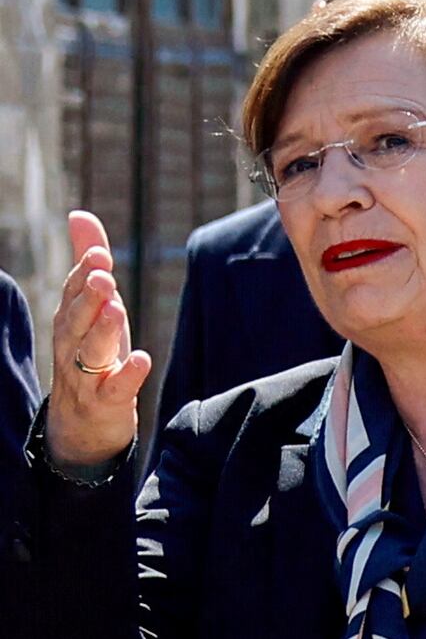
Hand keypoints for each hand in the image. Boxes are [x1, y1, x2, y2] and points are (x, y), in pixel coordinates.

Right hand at [41, 212, 149, 466]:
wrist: (81, 423)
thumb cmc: (91, 354)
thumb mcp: (93, 309)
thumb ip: (87, 263)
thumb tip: (79, 215)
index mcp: (70, 320)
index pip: (73, 292)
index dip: (85, 272)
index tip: (100, 251)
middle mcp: (72, 344)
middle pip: (77, 318)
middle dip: (89, 297)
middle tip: (104, 276)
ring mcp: (86, 375)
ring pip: (90, 351)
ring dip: (103, 330)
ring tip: (117, 308)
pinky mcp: (106, 402)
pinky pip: (116, 388)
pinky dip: (128, 375)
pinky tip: (143, 359)